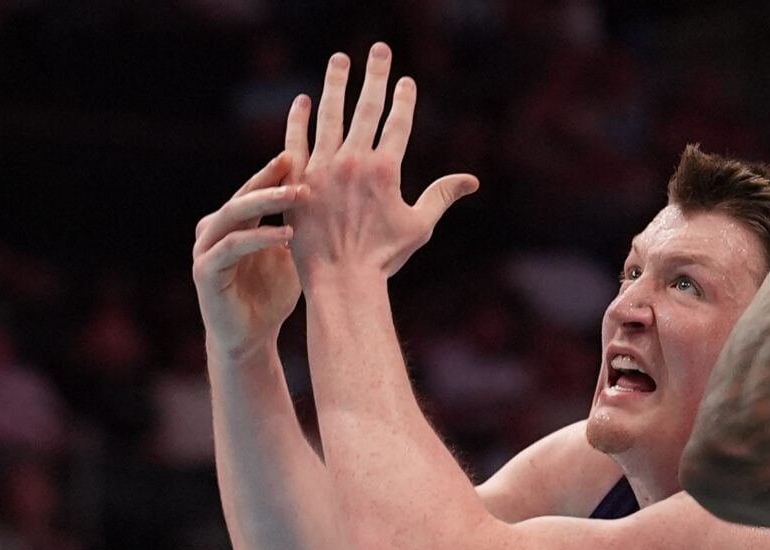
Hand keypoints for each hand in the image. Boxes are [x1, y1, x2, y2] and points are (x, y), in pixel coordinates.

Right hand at [193, 141, 308, 359]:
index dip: (276, 171)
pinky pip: (232, 246)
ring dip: (267, 202)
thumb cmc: (272, 298)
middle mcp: (214, 229)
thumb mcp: (292, 256)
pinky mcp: (204, 270)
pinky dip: (259, 238)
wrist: (250, 341)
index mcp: (233, 222)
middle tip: (298, 161)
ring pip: (234, 213)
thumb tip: (338, 197)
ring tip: (299, 194)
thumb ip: (300, 227)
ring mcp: (205, 248)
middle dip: (272, 178)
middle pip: (243, 194)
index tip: (305, 152)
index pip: (255, 188)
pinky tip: (286, 235)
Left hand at [287, 44, 477, 282]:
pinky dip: (299, 118)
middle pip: (367, 107)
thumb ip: (442, 196)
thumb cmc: (381, 258)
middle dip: (375, 75)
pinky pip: (297, 140)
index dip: (403, 99)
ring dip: (335, 83)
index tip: (405, 81)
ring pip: (330, 114)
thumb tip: (472, 180)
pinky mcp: (299, 179)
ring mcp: (324, 168)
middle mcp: (355, 161)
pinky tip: (302, 100)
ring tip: (339, 60)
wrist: (340, 280)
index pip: (398, 122)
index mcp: (386, 169)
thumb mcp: (418, 226)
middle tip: (378, 49)